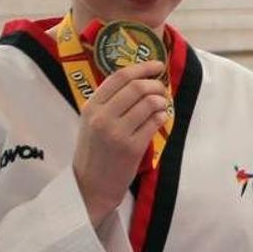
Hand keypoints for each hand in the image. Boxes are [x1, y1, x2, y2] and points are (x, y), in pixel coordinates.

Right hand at [72, 59, 169, 222]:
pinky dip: (161, 116)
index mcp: (91, 107)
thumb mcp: (91, 122)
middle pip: (137, 88)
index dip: (142, 67)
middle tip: (162, 88)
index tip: (157, 65)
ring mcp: (117, 132)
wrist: (90, 186)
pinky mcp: (132, 147)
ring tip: (161, 104)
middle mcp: (102, 117)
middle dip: (156, 84)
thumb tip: (138, 81)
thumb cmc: (93, 152)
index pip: (120, 77)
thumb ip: (108, 102)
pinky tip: (159, 118)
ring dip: (161, 101)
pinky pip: (154, 123)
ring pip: (149, 103)